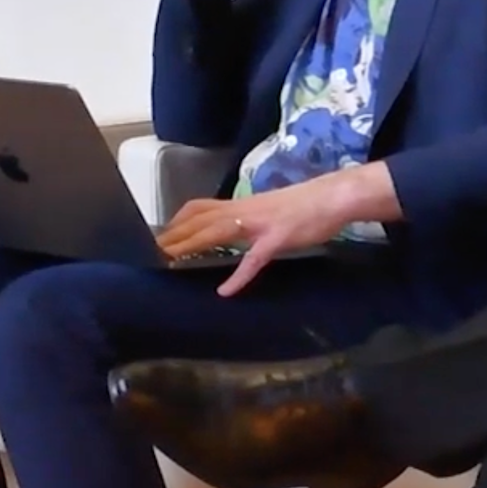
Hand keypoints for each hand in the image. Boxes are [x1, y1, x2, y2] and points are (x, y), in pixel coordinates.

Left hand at [159, 168, 365, 296]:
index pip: (202, 207)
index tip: (159, 234)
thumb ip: (251, 218)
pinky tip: (226, 291)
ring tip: (170, 260)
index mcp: (244, 203)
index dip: (178, 220)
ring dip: (192, 245)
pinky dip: (238, 276)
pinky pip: (254, 259)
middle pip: (201, 219)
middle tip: (151, 250)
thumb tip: (235, 228)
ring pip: (218, 231)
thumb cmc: (308, 203)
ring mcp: (261, 224)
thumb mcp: (271, 209)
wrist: (335, 196)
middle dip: (175, 234)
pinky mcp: (278, 238)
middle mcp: (246, 210)